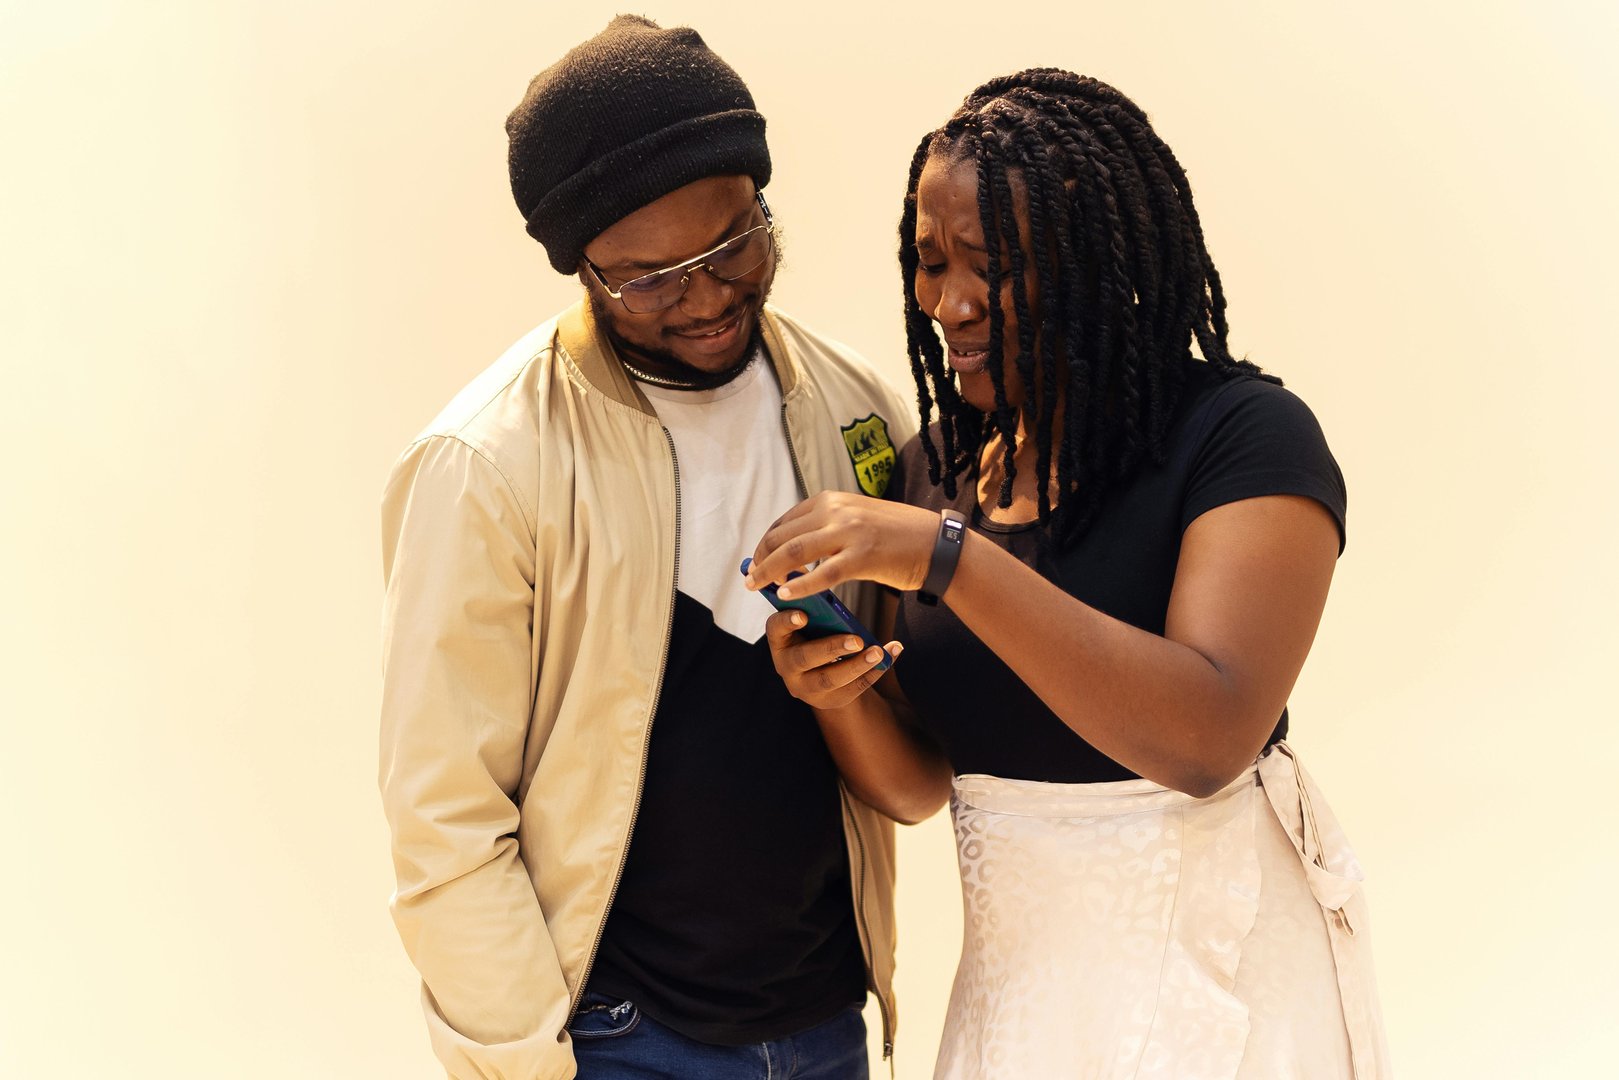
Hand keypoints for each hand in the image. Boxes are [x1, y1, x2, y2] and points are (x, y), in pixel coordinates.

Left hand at [745, 491, 938, 597]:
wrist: (935, 543)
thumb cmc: (895, 536)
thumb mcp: (855, 518)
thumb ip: (825, 527)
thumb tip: (793, 549)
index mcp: (831, 499)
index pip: (784, 522)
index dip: (766, 544)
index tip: (758, 562)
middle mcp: (836, 510)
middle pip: (784, 537)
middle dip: (762, 559)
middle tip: (752, 580)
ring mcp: (849, 531)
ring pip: (796, 553)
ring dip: (771, 572)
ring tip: (759, 588)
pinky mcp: (863, 556)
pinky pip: (823, 573)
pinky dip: (800, 585)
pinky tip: (786, 595)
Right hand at [763, 608, 901, 709]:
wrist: (823, 674)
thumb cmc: (817, 635)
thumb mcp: (812, 621)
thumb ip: (815, 604)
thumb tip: (825, 570)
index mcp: (780, 640)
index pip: (775, 628)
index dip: (787, 621)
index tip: (804, 615)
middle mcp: (786, 666)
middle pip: (804, 658)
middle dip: (831, 648)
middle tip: (857, 639)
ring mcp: (805, 687)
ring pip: (829, 679)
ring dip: (857, 665)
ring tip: (878, 652)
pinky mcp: (828, 700)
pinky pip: (852, 689)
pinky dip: (874, 673)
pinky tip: (888, 656)